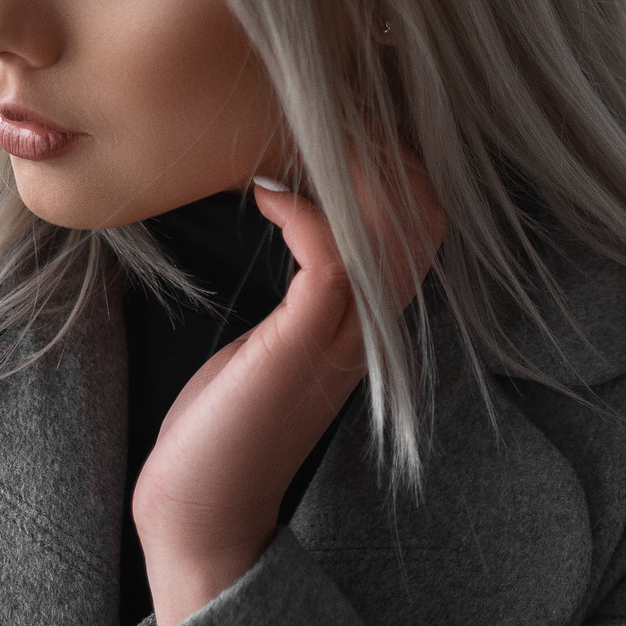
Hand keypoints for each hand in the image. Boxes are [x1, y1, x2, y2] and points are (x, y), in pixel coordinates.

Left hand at [132, 162, 446, 625]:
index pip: (421, 217)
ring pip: (392, 224)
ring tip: (288, 137)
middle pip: (426, 209)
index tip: (330, 117)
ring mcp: (344, 336)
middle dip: (378, 145)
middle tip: (312, 111)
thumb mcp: (267, 339)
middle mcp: (371, 324)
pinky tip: (263, 196)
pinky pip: (334, 257)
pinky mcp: (303, 345)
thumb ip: (296, 287)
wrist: (199, 514)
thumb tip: (279, 205)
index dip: (391, 158)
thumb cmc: (220, 427)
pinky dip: (302, 210)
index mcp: (367, 319)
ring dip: (343, 167)